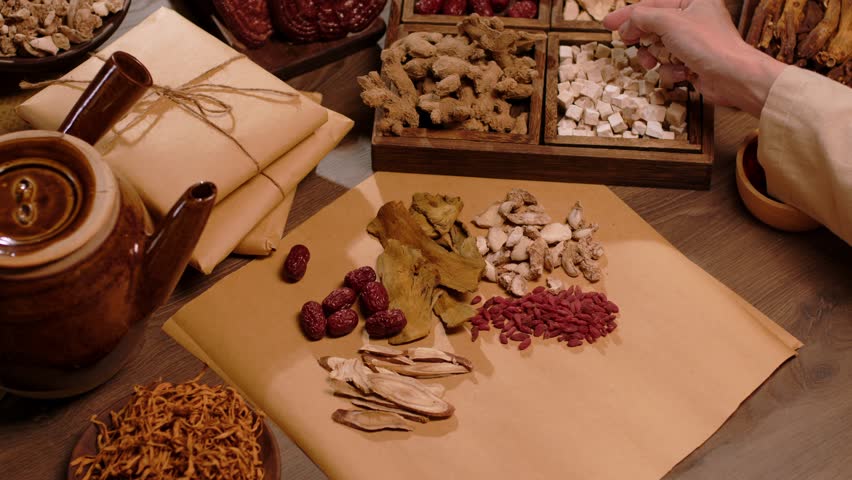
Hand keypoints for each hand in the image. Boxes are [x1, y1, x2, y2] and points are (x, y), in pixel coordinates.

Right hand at [603, 0, 784, 116]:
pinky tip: (680, 72)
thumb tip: (626, 24)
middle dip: (642, 38)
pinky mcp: (693, 62)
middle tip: (629, 43)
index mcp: (693, 0)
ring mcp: (693, 42)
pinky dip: (670, 70)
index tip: (609, 23)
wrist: (733, 77)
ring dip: (653, 57)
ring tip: (652, 62)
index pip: (652, 4)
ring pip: (658, 47)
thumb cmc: (709, 45)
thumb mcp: (669, 22)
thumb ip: (642, 17)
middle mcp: (693, 18)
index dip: (628, 14)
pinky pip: (669, 63)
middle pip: (653, 25)